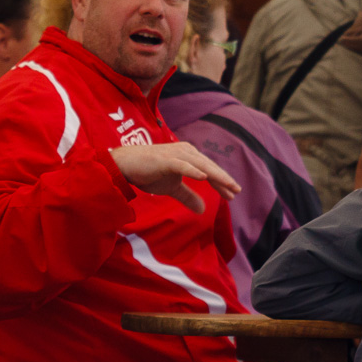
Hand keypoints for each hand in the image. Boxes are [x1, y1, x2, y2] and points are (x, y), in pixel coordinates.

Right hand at [108, 142, 240, 212]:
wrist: (125, 165)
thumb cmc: (149, 173)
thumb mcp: (172, 188)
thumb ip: (188, 196)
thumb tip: (202, 210)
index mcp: (189, 157)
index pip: (210, 170)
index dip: (222, 182)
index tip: (233, 194)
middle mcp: (186, 152)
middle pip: (209, 166)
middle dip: (223, 179)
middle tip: (236, 191)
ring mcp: (176, 154)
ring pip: (200, 165)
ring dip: (215, 175)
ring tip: (227, 185)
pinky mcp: (165, 159)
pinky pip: (182, 165)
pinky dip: (193, 170)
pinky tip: (204, 177)